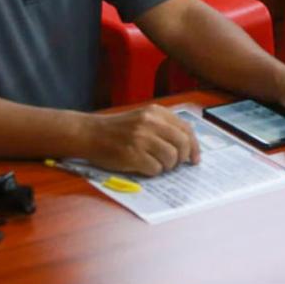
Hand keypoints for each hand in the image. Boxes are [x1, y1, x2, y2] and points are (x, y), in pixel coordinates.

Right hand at [84, 104, 200, 175]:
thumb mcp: (143, 117)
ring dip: (168, 166)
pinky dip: (154, 171)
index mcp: (156, 112)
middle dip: (183, 158)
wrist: (90, 133)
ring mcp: (141, 138)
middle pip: (182, 144)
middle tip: (177, 164)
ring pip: (171, 157)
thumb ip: (164, 125)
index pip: (186, 129)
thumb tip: (188, 143)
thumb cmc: (117, 129)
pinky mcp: (132, 154)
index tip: (195, 158)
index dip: (194, 146)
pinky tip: (145, 167)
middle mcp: (150, 123)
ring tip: (158, 165)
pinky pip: (155, 168)